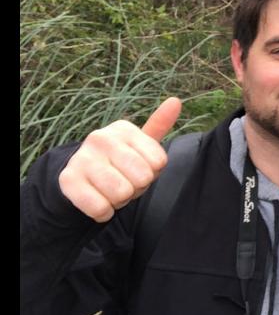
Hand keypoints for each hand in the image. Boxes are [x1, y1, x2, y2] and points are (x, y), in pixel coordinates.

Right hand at [58, 97, 181, 221]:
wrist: (79, 177)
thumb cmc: (120, 162)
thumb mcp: (140, 145)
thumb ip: (159, 125)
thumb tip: (175, 101)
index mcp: (124, 129)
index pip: (159, 162)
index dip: (152, 173)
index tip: (138, 168)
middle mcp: (101, 138)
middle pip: (142, 178)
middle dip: (137, 188)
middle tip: (124, 181)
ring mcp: (82, 158)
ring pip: (122, 193)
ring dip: (120, 201)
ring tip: (110, 190)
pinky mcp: (68, 180)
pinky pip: (101, 208)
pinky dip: (104, 212)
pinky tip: (98, 201)